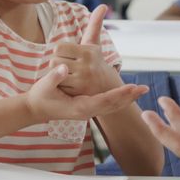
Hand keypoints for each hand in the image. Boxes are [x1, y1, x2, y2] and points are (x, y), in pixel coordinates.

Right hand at [25, 63, 147, 121]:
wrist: (35, 109)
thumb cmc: (40, 96)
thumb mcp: (44, 86)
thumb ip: (54, 77)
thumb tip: (63, 68)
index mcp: (79, 108)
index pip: (104, 101)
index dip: (119, 94)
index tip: (132, 88)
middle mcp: (86, 111)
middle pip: (112, 106)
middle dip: (128, 97)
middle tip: (144, 88)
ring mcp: (88, 111)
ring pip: (112, 106)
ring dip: (126, 98)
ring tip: (141, 90)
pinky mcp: (88, 107)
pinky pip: (107, 105)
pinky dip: (119, 99)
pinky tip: (128, 93)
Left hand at [50, 5, 120, 96]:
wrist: (107, 87)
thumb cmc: (95, 60)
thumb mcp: (94, 43)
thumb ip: (95, 24)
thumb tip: (103, 5)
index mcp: (88, 52)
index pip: (59, 48)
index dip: (60, 52)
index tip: (66, 55)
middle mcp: (87, 65)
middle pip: (55, 61)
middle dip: (57, 63)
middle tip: (64, 66)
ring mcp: (82, 80)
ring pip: (55, 73)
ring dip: (57, 74)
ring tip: (65, 74)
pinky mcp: (78, 92)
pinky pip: (59, 85)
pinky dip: (60, 85)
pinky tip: (67, 84)